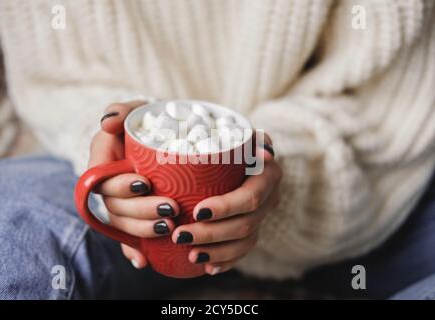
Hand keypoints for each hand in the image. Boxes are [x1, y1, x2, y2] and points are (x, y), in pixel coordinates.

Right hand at [89, 101, 178, 268]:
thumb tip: (107, 122)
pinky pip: (127, 237)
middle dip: (140, 210)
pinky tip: (144, 260)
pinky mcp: (135, 215)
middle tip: (170, 209)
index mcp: (104, 161)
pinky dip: (133, 250)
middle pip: (116, 206)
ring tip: (169, 228)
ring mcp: (122, 203)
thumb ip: (123, 109)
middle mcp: (109, 185)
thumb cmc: (150, 123)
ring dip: (142, 230)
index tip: (145, 183)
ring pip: (123, 223)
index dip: (121, 185)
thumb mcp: (138, 110)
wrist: (168, 139)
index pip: (103, 178)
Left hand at [171, 132, 282, 274]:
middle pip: (245, 225)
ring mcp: (262, 217)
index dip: (226, 208)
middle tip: (180, 236)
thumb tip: (262, 149)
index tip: (198, 212)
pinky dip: (226, 261)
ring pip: (245, 242)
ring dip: (217, 252)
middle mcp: (269, 198)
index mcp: (268, 174)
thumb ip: (243, 134)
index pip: (251, 197)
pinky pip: (244, 251)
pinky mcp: (253, 229)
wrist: (243, 154)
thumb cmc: (232, 139)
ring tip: (190, 254)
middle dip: (212, 234)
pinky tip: (207, 267)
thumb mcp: (238, 131)